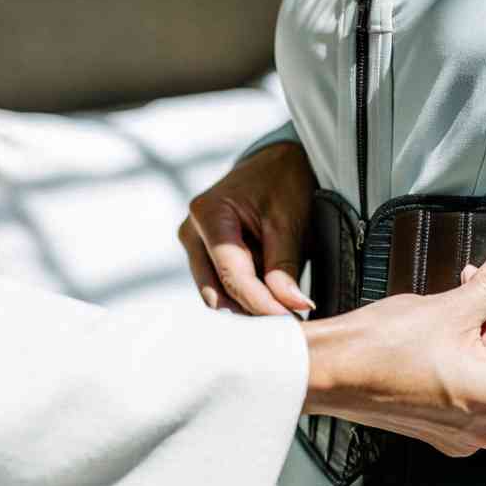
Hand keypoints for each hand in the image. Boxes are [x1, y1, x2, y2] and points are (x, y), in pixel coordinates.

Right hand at [178, 142, 315, 314]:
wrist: (275, 163)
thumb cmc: (281, 183)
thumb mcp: (289, 222)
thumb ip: (285, 267)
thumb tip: (293, 306)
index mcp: (209, 214)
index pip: (232, 276)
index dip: (261, 303)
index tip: (289, 320)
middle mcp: (192, 232)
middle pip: (216, 292)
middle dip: (252, 310)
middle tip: (289, 322)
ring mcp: (194, 245)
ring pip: (218, 294)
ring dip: (250, 304)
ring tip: (286, 305)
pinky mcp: (203, 255)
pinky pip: (222, 286)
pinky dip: (248, 295)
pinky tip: (273, 294)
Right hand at [303, 239, 485, 456]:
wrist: (329, 373)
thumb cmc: (375, 352)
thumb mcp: (449, 306)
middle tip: (472, 282)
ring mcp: (466, 431)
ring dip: (475, 333)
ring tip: (448, 310)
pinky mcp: (443, 429)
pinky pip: (467, 387)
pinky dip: (459, 359)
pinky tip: (439, 338)